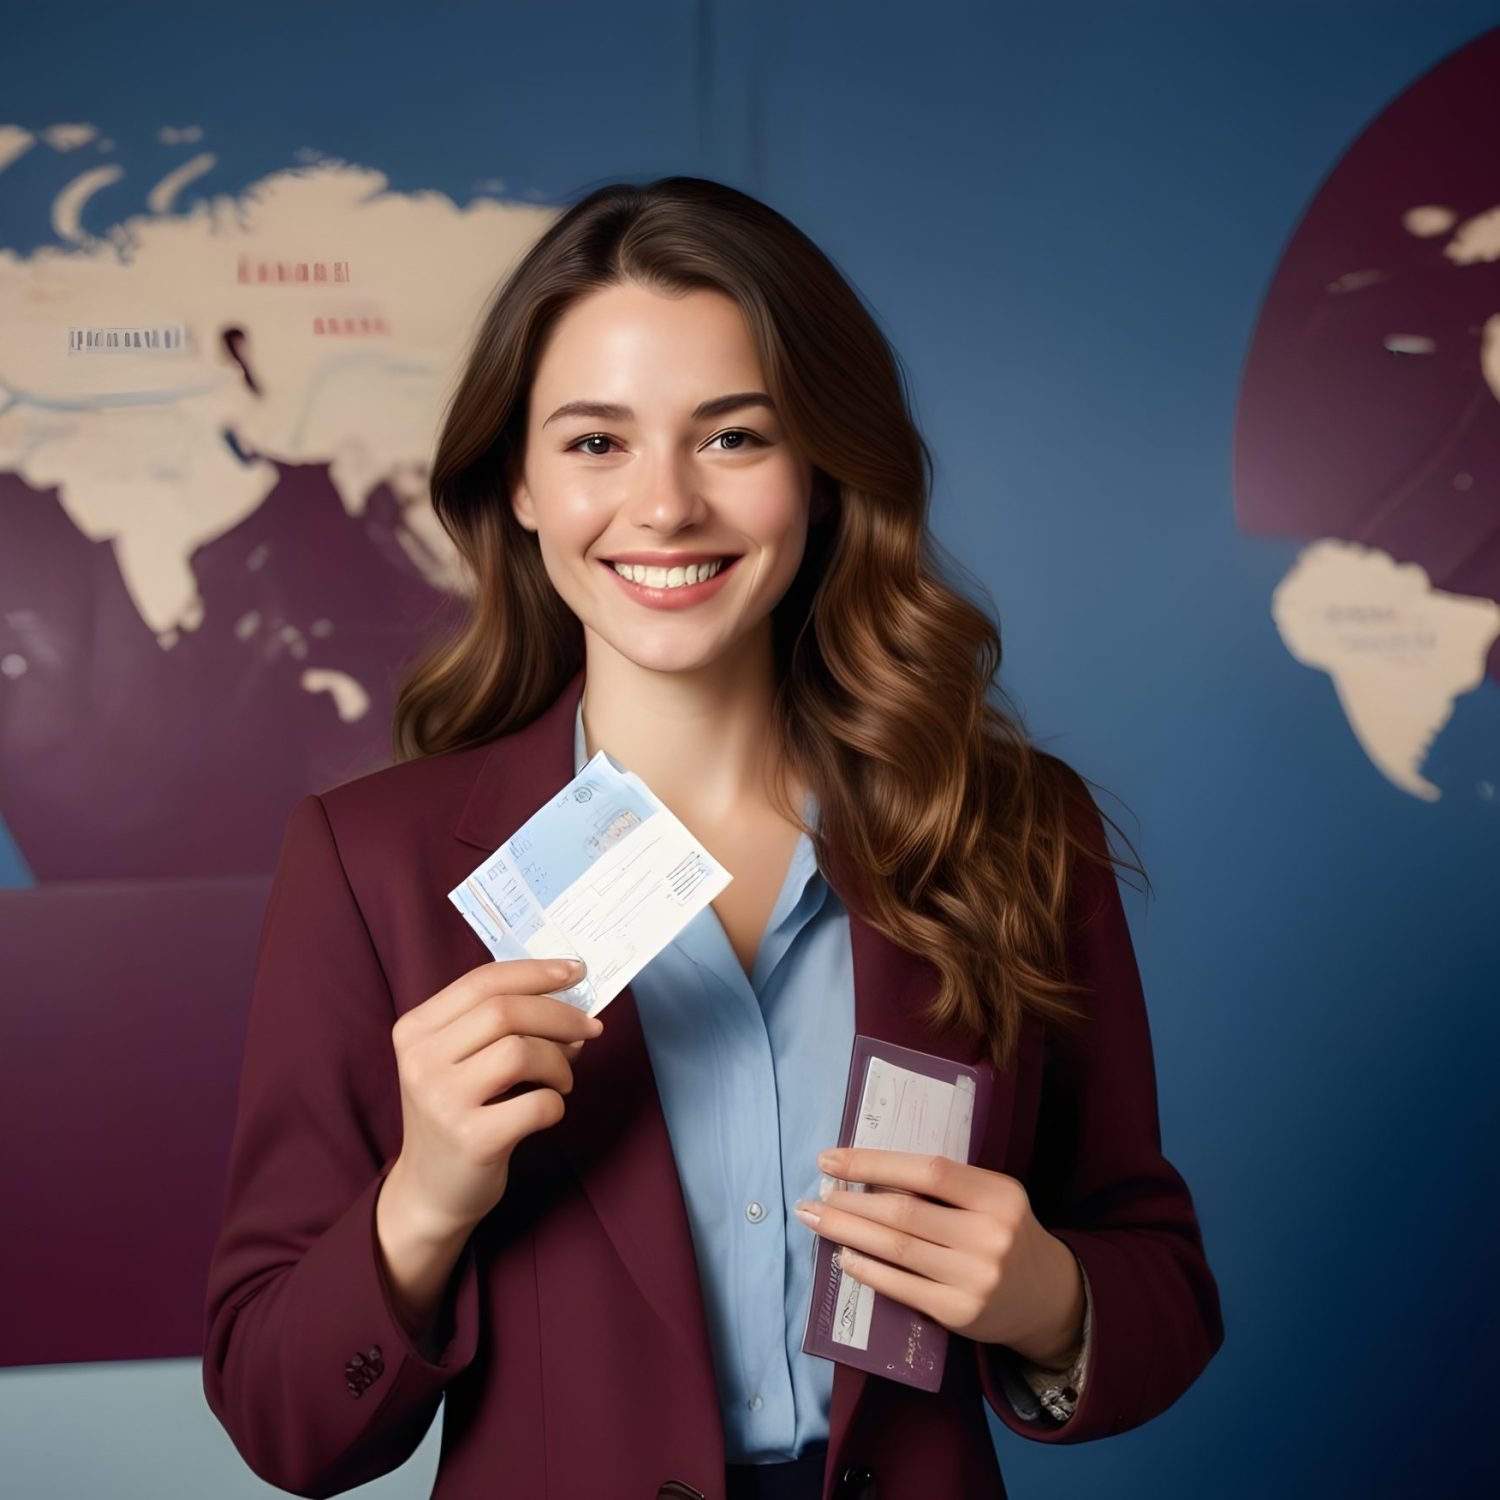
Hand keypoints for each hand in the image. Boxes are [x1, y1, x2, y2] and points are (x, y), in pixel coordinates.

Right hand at [386, 956, 601, 1240]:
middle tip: (590, 1028)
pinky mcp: (471, 1139)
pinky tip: (548, 1109)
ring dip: (560, 1061)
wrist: (430, 1190)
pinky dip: (556, 1103)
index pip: (482, 981)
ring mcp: (441, 1101)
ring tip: (562, 1080)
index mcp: (416, 1030)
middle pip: (505, 1011)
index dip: (535, 972)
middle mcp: (421, 1061)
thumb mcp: (464, 1061)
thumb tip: (572, 1001)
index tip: (576, 972)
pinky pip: (537, 1103)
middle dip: (560, 1015)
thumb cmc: (458, 1114)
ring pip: (521, 1051)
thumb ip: (505, 1026)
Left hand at [795, 1148, 1084, 1364]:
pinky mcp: (960, 1313)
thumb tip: (867, 1174)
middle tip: (813, 1195)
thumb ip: (945, 1186)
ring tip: (816, 1219)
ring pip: (896, 1249)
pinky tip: (845, 1257)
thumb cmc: (1006, 1234)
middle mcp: (990, 1235)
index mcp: (998, 1195)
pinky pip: (901, 1287)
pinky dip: (867, 1270)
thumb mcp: (991, 1198)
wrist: (1049, 1299)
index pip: (928, 1170)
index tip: (831, 1159)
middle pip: (904, 1213)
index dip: (874, 1163)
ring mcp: (975, 1278)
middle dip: (849, 1202)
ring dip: (847, 1232)